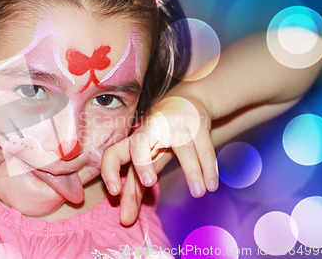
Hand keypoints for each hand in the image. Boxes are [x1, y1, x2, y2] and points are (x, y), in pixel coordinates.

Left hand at [101, 96, 218, 225]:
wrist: (184, 103)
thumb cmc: (158, 139)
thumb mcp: (147, 161)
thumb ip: (136, 187)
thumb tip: (125, 218)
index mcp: (133, 143)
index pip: (113, 154)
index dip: (110, 171)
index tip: (115, 192)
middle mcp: (149, 133)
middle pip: (138, 144)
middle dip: (142, 162)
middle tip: (148, 182)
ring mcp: (174, 127)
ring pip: (182, 146)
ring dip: (191, 170)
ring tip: (198, 193)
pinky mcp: (196, 124)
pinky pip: (204, 147)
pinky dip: (209, 167)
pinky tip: (212, 185)